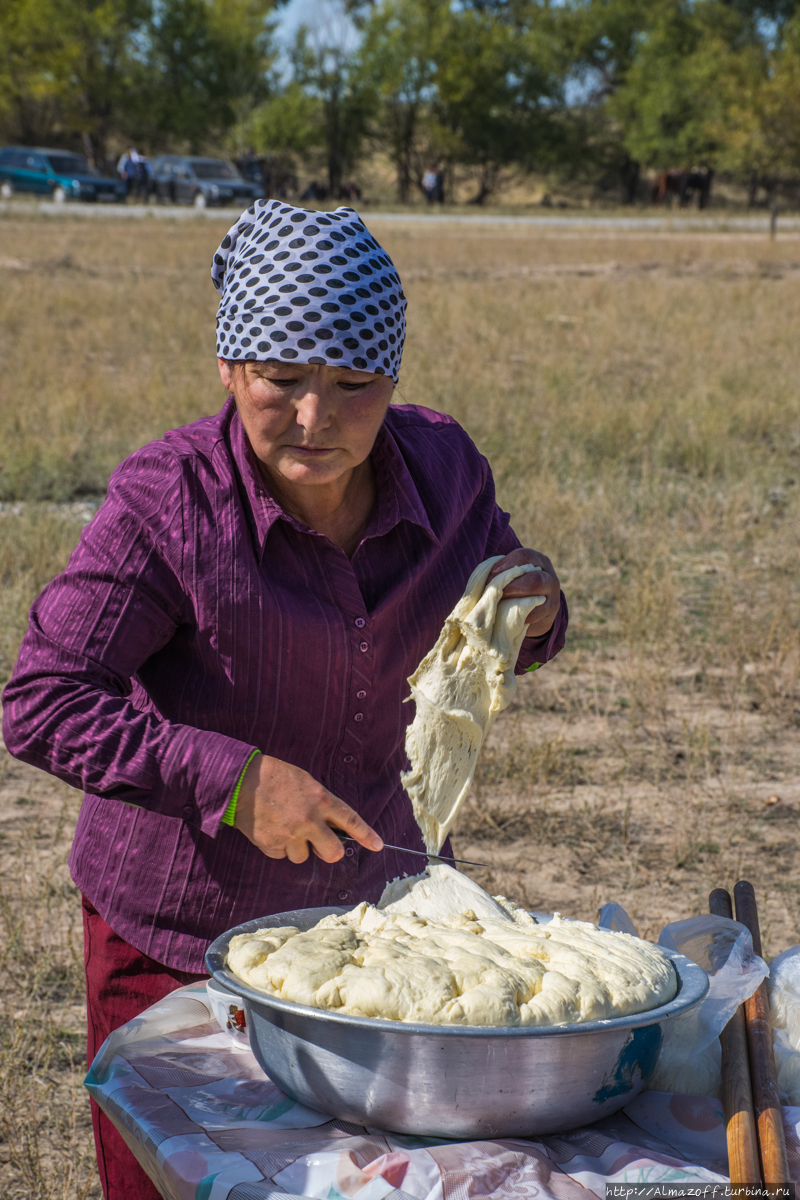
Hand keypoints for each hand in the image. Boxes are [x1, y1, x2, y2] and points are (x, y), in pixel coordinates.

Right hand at [234, 754, 382, 863]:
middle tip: (319, 844)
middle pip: (333, 853)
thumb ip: (321, 804)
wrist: (242, 781)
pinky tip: (269, 829)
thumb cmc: (275, 777)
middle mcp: (309, 820)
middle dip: (328, 851)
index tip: (378, 845)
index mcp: (321, 800)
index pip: (351, 821)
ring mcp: (290, 834)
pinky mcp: (271, 845)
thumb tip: (331, 825)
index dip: (366, 835)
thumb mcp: (306, 782)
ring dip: (296, 847)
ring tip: (283, 826)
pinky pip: (281, 855)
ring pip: (302, 857)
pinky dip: (276, 846)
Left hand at [488, 547, 560, 638]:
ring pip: (537, 595)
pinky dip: (521, 614)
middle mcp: (549, 576)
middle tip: (496, 592)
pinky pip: (536, 613)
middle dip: (512, 584)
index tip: (492, 574)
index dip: (506, 564)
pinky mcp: (550, 612)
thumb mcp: (514, 576)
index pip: (525, 556)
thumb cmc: (518, 588)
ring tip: (500, 603)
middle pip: (534, 577)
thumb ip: (502, 574)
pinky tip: (509, 615)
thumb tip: (481, 581)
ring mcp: (552, 595)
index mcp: (539, 561)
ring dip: (515, 598)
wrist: (537, 609)